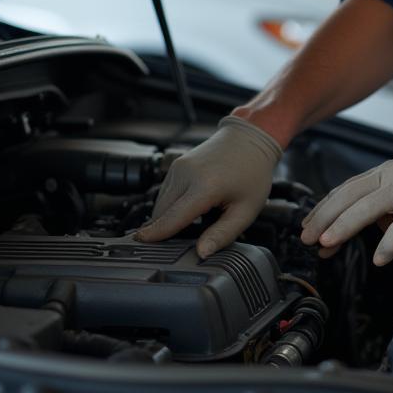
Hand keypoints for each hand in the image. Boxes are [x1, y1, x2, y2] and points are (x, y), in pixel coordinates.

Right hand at [136, 115, 281, 257]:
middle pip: (161, 213)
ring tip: (197, 217)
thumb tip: (202, 253)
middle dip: (168, 229)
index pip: (172, 218)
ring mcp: (179, 166)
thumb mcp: (246, 210)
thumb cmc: (252, 172)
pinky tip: (192, 204)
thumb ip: (223, 234)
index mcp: (205, 186)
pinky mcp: (176, 164)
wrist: (250, 138)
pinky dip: (172, 203)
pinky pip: (166, 191)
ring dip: (170, 216)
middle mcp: (187, 174)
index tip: (139, 245)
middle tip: (188, 237)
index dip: (155, 235)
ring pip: (161, 203)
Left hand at [300, 159, 392, 264]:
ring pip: (365, 209)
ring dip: (342, 228)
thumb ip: (381, 208)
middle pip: (349, 196)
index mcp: (388, 172)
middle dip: (324, 218)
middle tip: (307, 238)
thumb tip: (356, 229)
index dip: (325, 208)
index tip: (308, 225)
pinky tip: (378, 259)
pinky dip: (386, 247)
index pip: (347, 189)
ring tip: (326, 245)